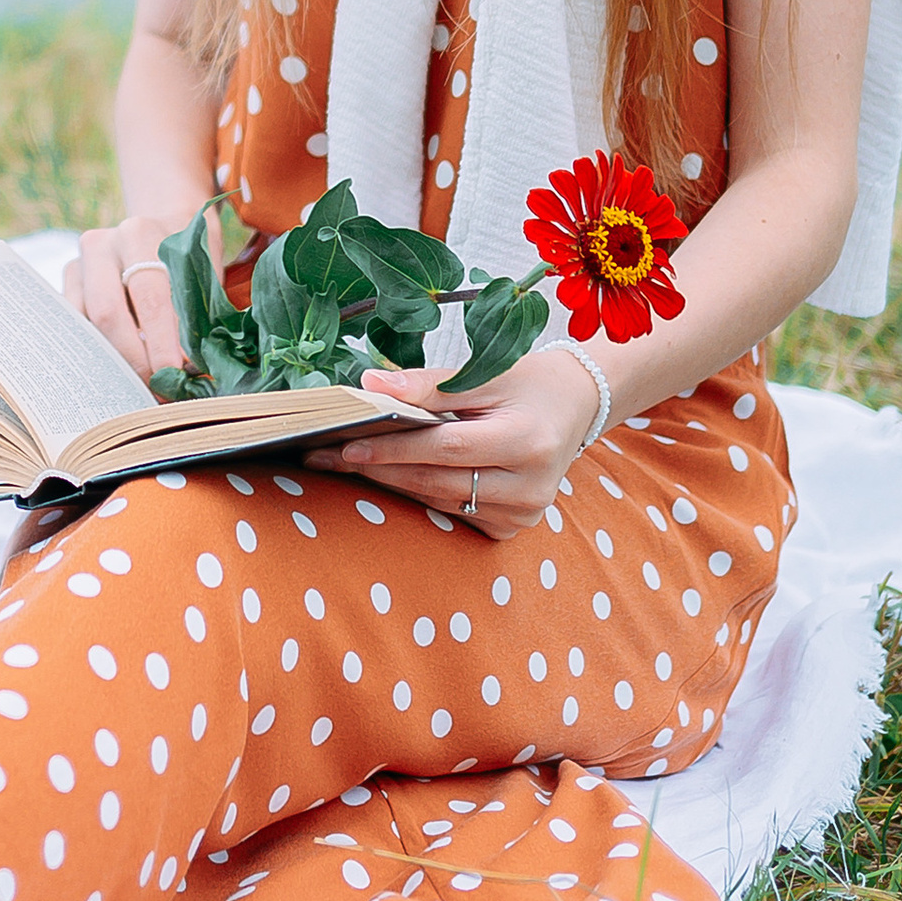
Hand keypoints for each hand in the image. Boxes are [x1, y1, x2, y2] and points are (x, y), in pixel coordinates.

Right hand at [64, 213, 189, 383]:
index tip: (172, 375)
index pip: (150, 297)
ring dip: (114, 359)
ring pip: (87, 323)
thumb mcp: (202, 274)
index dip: (160, 343)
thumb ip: (194, 316)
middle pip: (108, 313)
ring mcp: (80, 263)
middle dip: (132, 358)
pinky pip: (76, 325)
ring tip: (140, 383)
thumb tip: (188, 372)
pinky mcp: (68, 281)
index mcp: (141, 235)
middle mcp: (103, 244)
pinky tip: (119, 367)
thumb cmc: (189, 255)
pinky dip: (98, 350)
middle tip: (154, 387)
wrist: (163, 222)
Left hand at [330, 341, 606, 541]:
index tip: (346, 444)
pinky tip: (388, 478)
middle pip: (437, 481)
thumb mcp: (485, 373)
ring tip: (344, 465)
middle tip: (325, 457)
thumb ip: (428, 384)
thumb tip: (369, 385)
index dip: (394, 448)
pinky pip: (453, 512)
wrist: (576, 406)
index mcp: (526, 442)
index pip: (446, 448)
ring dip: (391, 484)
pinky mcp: (514, 526)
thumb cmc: (528, 383)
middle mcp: (530, 487)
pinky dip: (420, 494)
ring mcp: (524, 513)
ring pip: (440, 501)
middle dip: (378, 469)